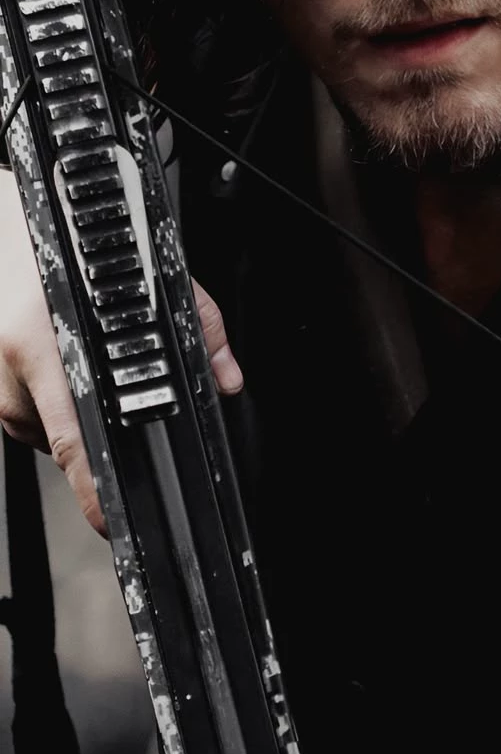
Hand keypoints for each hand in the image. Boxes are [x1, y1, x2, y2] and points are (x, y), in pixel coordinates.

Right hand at [0, 168, 242, 534]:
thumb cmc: (54, 233)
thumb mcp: (141, 266)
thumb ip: (195, 323)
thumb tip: (225, 377)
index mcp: (41, 344)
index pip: (74, 445)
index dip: (97, 494)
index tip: (116, 521)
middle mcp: (5, 370)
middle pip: (66, 443)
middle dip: (101, 432)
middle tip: (118, 392)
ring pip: (45, 431)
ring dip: (74, 412)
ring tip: (82, 359)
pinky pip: (25, 413)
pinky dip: (50, 398)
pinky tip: (57, 359)